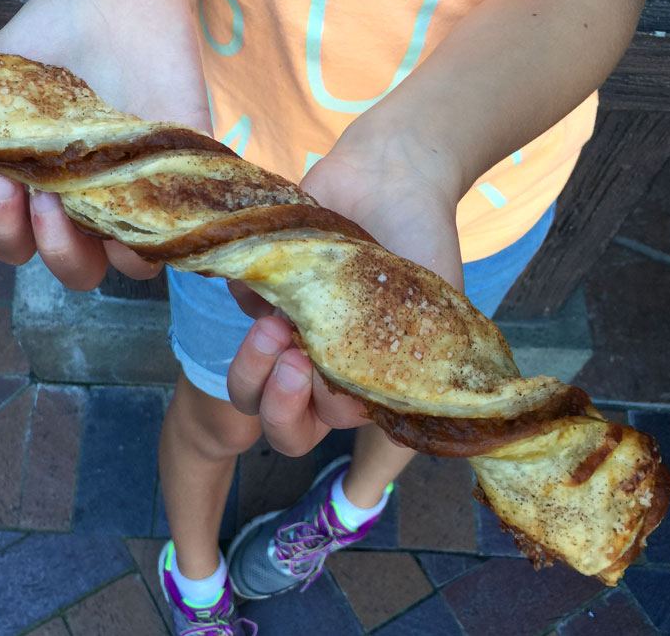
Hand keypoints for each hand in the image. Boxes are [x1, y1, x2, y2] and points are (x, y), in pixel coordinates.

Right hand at [0, 0, 210, 288]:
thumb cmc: (54, 35)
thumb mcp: (0, 71)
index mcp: (42, 189)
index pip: (19, 244)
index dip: (4, 231)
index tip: (0, 186)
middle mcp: (91, 205)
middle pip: (77, 270)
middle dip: (52, 245)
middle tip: (43, 195)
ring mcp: (140, 196)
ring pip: (134, 266)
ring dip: (105, 244)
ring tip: (86, 193)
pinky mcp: (185, 176)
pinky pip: (185, 223)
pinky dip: (165, 220)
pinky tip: (140, 182)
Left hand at [226, 126, 464, 455]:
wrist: (397, 174)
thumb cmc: (423, 252)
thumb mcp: (434, 336)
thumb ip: (408, 411)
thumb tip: (366, 495)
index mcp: (352, 382)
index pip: (312, 428)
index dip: (307, 414)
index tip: (326, 377)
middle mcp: (312, 362)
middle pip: (267, 417)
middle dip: (274, 400)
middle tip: (290, 357)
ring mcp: (282, 324)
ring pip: (242, 378)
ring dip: (251, 363)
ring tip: (272, 324)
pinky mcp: (259, 283)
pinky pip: (235, 309)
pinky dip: (247, 299)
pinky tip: (275, 276)